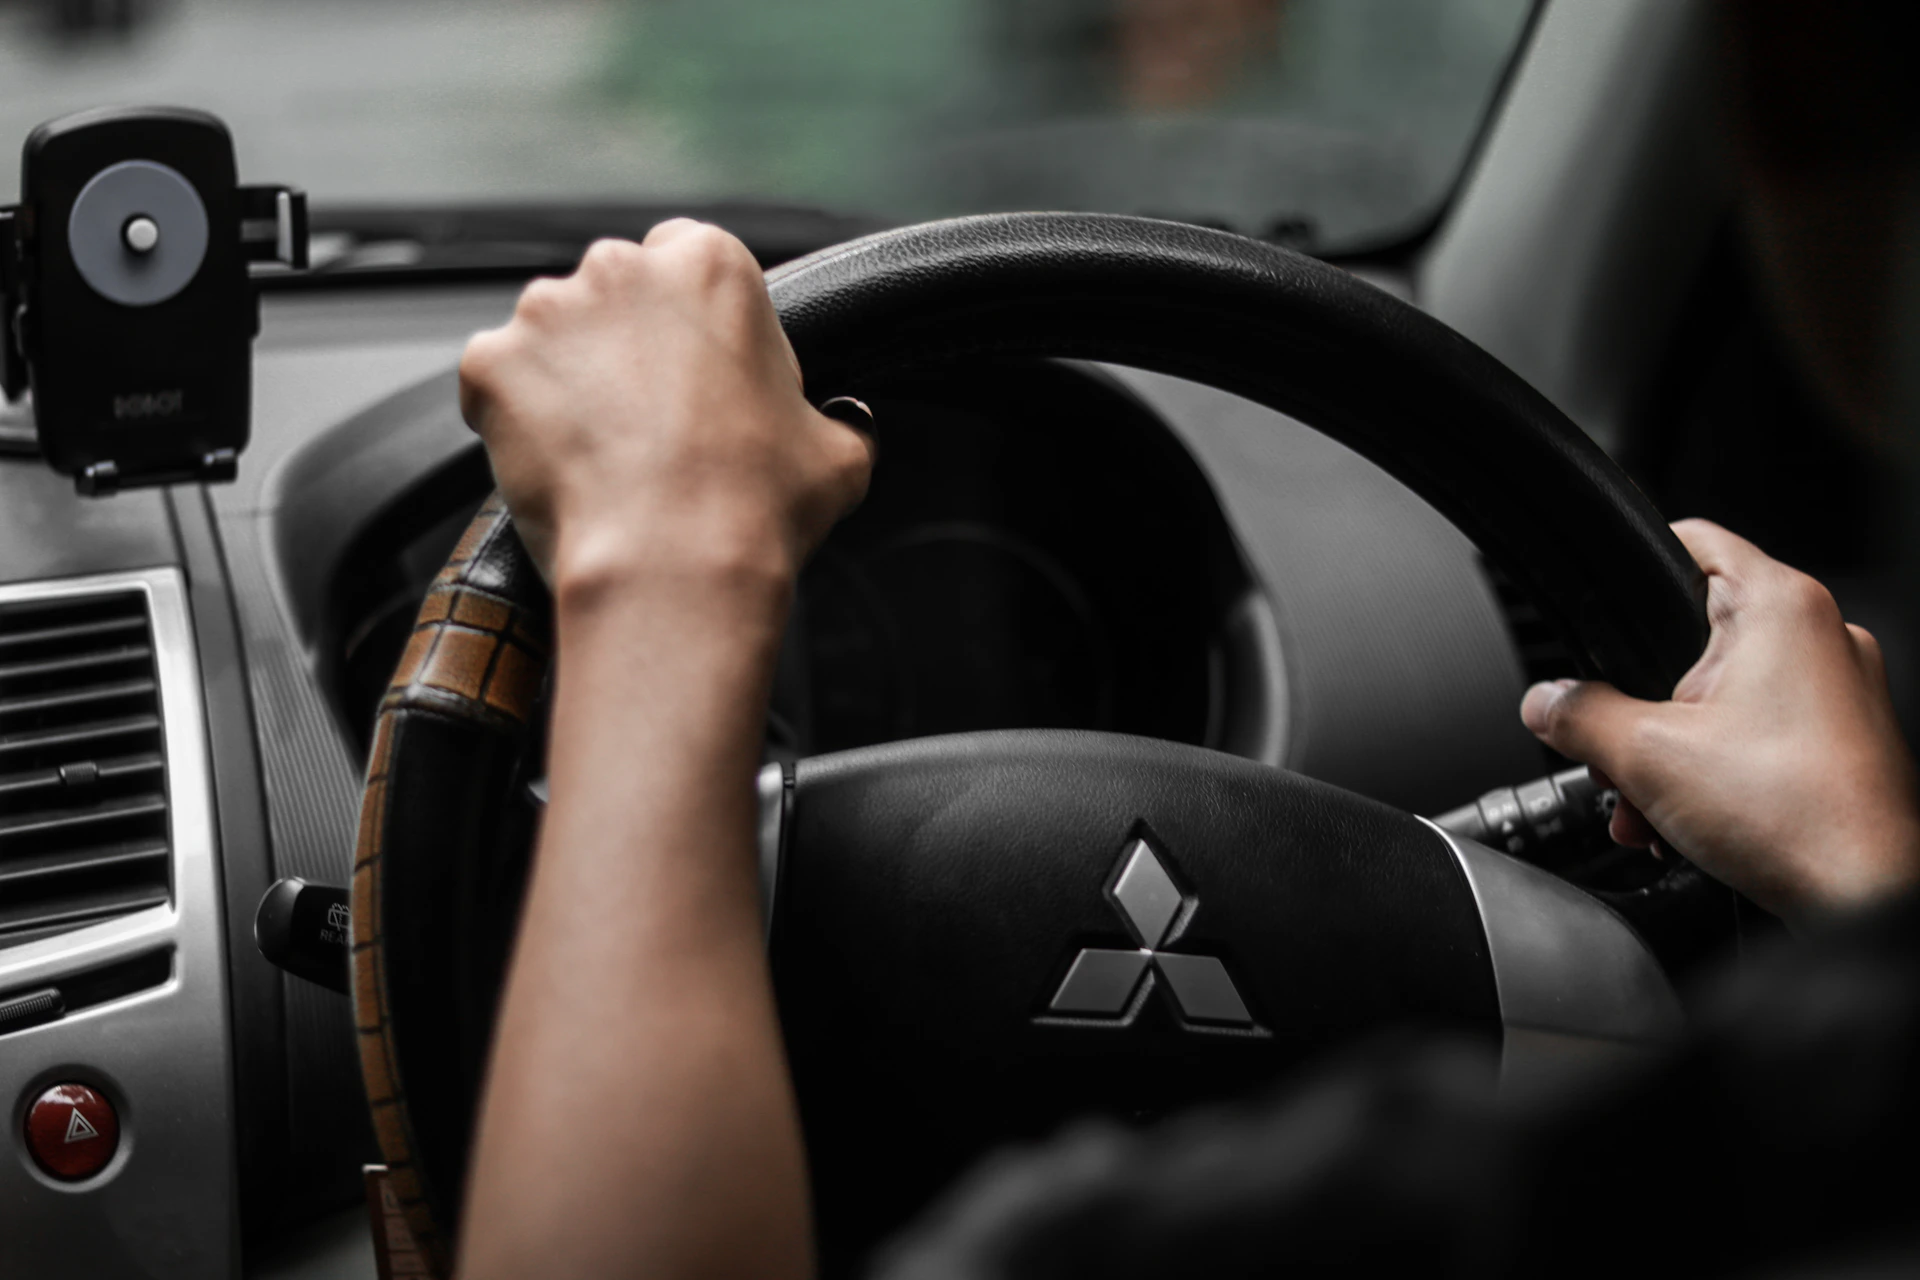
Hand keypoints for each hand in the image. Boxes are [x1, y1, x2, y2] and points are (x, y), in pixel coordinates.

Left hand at [458, 220, 873, 601]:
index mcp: (711, 263)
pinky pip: (497, 384)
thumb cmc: (759, 504)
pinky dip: (516, 420)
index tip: (697, 374)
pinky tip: (557, 467)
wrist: (674, 562)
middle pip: (614, 295)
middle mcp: (622, 266)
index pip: (687, 258)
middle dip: (625, 347)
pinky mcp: (491, 363)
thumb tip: (847, 424)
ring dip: (568, 381)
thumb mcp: (838, 455)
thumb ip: (838, 419)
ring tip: (601, 454)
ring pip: (552, 337)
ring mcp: (547, 312)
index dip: (692, 324)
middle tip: (650, 424)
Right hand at [1520, 519, 1919, 924]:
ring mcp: (1841, 690)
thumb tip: (1545, 702)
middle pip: (1693, 639)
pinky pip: (1758, 732)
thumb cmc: (1798, 817)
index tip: (1603, 601)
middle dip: (1638, 706)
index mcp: (1780, 608)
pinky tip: (1683, 820)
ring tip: (1646, 806)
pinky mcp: (1844, 740)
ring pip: (1722, 695)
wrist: (1869, 898)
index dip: (1635, 567)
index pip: (1692, 541)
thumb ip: (1578, 716)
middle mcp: (1821, 636)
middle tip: (1613, 752)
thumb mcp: (1644, 755)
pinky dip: (1714, 767)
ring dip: (1668, 749)